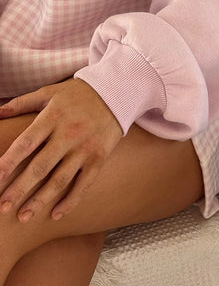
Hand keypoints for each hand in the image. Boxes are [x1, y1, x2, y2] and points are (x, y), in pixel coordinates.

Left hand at [0, 79, 122, 221]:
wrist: (116, 93)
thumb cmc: (78, 94)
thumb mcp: (50, 92)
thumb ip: (22, 103)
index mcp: (53, 116)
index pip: (27, 143)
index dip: (9, 161)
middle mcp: (69, 134)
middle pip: (41, 166)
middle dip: (20, 189)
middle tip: (2, 206)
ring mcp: (85, 148)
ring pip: (60, 180)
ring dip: (40, 200)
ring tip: (23, 216)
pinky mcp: (99, 157)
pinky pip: (84, 184)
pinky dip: (70, 201)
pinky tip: (56, 214)